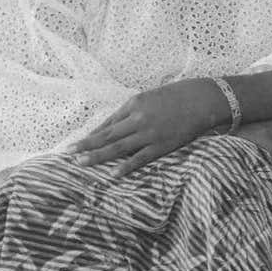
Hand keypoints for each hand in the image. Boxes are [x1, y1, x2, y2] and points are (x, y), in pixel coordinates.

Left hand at [71, 78, 220, 175]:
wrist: (204, 99)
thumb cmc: (178, 96)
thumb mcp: (150, 98)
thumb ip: (133, 111)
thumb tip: (115, 126)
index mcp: (134, 104)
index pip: (107, 123)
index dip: (90, 135)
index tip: (75, 144)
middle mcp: (138, 119)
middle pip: (107, 135)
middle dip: (86, 145)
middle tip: (67, 154)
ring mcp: (150, 133)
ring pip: (119, 147)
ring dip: (98, 156)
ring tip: (81, 164)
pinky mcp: (163, 145)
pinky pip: (141, 158)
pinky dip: (127, 166)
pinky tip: (114, 174)